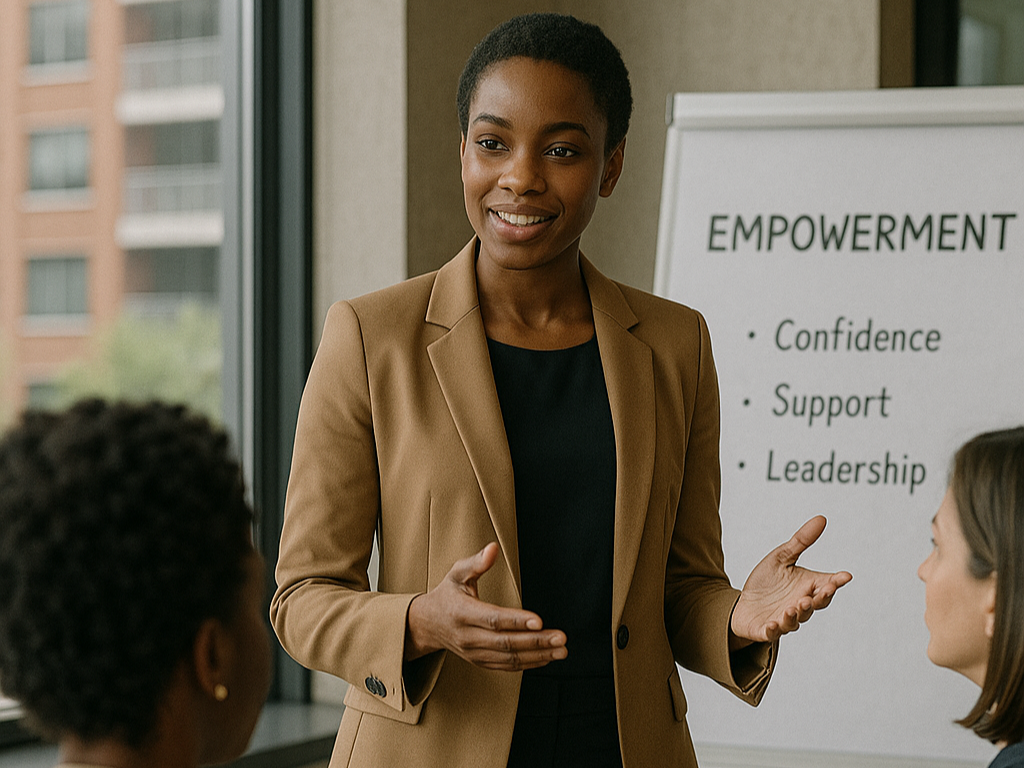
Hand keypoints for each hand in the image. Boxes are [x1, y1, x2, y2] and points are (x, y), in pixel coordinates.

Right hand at [405, 542, 566, 670]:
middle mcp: (468, 637)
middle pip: (505, 642)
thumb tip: (493, 548)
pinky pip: (506, 666)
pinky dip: (528, 664)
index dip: (516, 621)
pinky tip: (546, 657)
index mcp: (462, 613)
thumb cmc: (447, 594)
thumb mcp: (456, 574)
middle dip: (536, 641)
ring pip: (509, 658)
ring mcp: (474, 653)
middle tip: (561, 638)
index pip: (493, 619)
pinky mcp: (480, 661)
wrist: (427, 624)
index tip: (539, 620)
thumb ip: (476, 562)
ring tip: (561, 650)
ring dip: (537, 655)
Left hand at [730, 515, 851, 645]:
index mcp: (806, 587)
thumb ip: (801, 541)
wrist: (744, 603)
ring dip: (797, 613)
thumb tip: (822, 518)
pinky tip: (773, 622)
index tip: (844, 576)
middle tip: (823, 590)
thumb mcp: (782, 557)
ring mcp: (785, 619)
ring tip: (795, 605)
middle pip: (815, 604)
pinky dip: (775, 629)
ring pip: (796, 620)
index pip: (825, 585)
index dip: (835, 582)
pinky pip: (773, 632)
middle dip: (820, 598)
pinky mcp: (768, 629)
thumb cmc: (767, 582)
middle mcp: (800, 605)